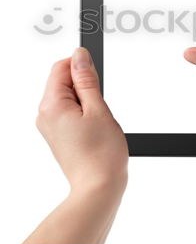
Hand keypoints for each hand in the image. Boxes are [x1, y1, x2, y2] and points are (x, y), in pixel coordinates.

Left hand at [19, 48, 127, 243]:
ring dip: (87, 101)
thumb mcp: (98, 108)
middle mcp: (45, 114)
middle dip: (85, 87)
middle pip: (64, 81)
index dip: (81, 67)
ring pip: (69, 97)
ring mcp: (50, 126)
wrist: (99, 188)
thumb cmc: (101, 154)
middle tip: (99, 108)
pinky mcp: (58, 134)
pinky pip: (69, 111)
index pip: (61, 67)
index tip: (96, 78)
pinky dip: (84, 113)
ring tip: (97, 122)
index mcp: (51, 105)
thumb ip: (87, 79)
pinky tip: (94, 129)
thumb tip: (79, 55)